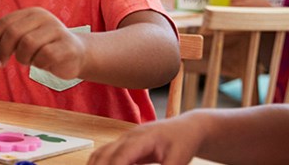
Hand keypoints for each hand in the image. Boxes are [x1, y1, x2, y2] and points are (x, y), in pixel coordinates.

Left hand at [0, 7, 85, 79]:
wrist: (76, 55)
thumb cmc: (43, 47)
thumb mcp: (19, 43)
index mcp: (32, 13)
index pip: (5, 22)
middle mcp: (45, 18)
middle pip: (14, 32)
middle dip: (3, 50)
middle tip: (0, 63)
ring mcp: (57, 30)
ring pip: (28, 44)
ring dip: (23, 58)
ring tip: (29, 61)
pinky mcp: (67, 46)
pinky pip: (44, 56)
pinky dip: (39, 63)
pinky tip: (44, 63)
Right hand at [87, 115, 205, 164]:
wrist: (188, 127)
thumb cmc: (184, 140)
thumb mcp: (178, 160)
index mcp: (143, 138)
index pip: (120, 156)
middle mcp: (129, 137)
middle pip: (104, 154)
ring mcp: (125, 139)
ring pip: (101, 153)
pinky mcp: (125, 145)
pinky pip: (106, 154)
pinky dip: (101, 164)